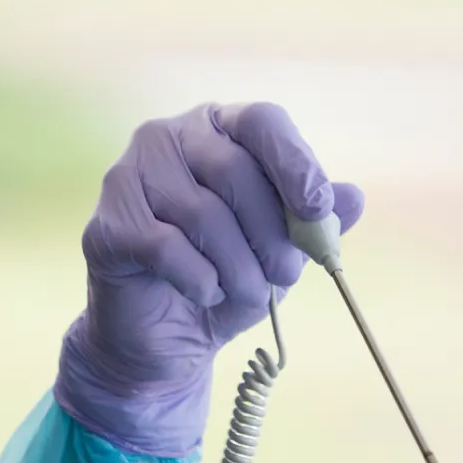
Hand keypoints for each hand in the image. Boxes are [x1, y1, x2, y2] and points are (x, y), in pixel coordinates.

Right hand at [54, 103, 365, 456]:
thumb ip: (315, 221)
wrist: (166, 341)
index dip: (294, 161)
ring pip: (201, 213)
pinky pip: (165, 247)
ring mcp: (128, 176)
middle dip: (271, 232)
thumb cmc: (227, 278)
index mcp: (217, 129)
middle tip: (287, 276)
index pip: (261, 121)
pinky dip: (200, 281)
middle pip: (233, 169)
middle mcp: (167, 138)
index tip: (319, 209)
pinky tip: (205, 294)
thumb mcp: (282, 249)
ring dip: (239, 267)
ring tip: (248, 294)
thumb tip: (355, 198)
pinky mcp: (108, 224)